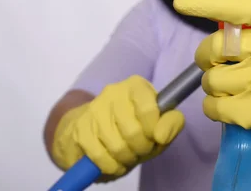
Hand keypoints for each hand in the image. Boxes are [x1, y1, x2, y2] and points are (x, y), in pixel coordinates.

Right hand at [52, 75, 183, 178]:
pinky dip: (110, 166)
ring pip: (117, 146)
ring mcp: (94, 109)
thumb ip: (171, 124)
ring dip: (125, 158)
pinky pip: (99, 156)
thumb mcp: (159, 126)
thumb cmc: (133, 128)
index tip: (154, 137)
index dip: (153, 131)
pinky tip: (112, 161)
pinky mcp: (79, 128)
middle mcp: (114, 92)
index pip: (149, 110)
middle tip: (139, 148)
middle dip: (141, 148)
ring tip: (126, 154)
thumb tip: (162, 134)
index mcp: (137, 86)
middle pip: (134, 132)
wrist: (93, 133)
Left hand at [174, 0, 250, 170]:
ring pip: (212, 79)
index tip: (182, 0)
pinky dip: (215, 107)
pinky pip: (214, 106)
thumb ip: (246, 20)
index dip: (209, 1)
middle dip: (207, 55)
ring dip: (214, 84)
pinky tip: (237, 107)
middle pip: (217, 46)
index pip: (244, 5)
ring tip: (238, 88)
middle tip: (220, 63)